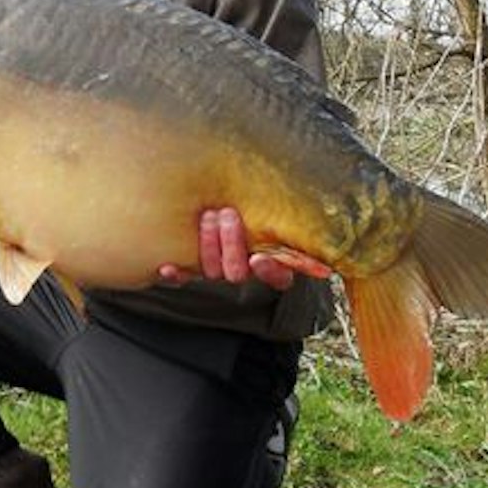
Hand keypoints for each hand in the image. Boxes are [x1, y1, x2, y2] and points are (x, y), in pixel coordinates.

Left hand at [158, 207, 330, 289]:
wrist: (223, 208)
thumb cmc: (257, 207)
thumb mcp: (276, 212)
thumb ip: (290, 218)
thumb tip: (320, 229)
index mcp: (273, 262)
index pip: (277, 277)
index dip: (269, 271)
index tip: (258, 258)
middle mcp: (245, 269)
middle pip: (238, 272)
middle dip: (231, 244)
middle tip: (226, 213)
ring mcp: (219, 270)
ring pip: (213, 272)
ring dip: (208, 246)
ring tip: (206, 217)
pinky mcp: (193, 269)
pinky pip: (184, 279)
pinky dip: (176, 274)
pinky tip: (166, 268)